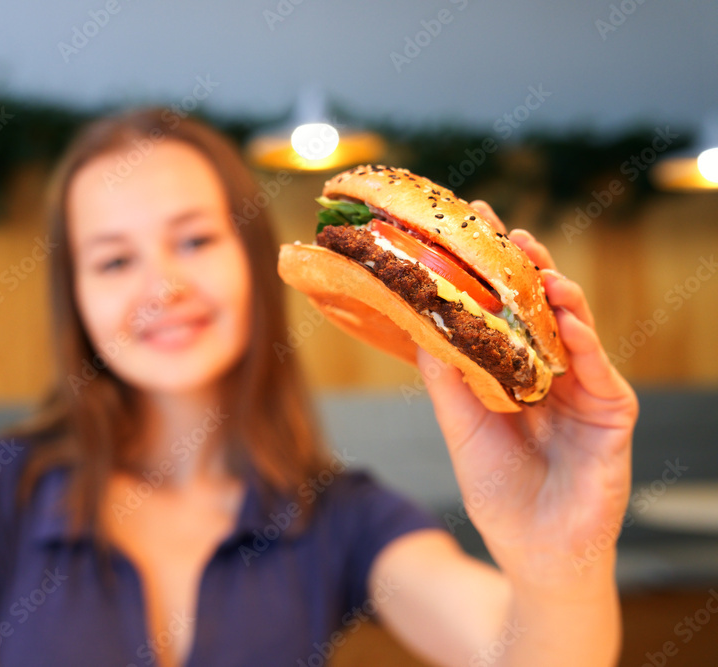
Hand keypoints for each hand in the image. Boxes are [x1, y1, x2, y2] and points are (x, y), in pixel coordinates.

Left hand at [416, 200, 637, 590]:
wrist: (534, 552)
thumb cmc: (499, 491)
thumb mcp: (462, 428)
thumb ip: (447, 379)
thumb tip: (419, 323)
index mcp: (514, 372)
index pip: (503, 311)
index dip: (489, 272)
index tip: (468, 229)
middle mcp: (551, 373)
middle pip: (540, 309)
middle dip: (526, 267)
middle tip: (505, 231)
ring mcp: (584, 390)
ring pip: (575, 330)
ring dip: (557, 296)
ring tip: (536, 266)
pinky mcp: (611, 415)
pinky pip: (601, 372)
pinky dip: (586, 345)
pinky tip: (566, 320)